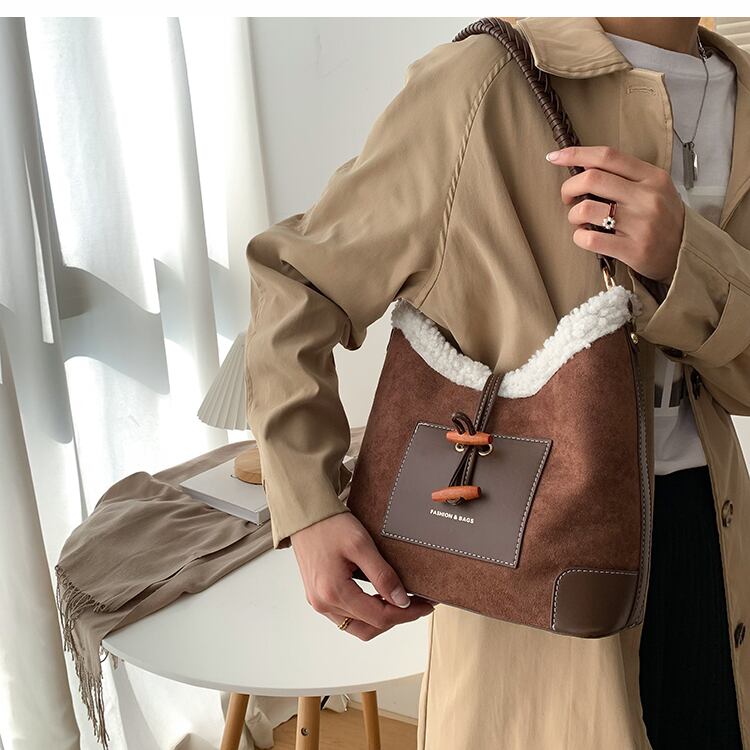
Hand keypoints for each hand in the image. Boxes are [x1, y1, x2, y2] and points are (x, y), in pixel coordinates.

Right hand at [290, 512, 433, 640]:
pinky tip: (379, 600)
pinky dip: (366, 614)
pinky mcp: (319, 597)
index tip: (426, 605)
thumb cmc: (330, 525)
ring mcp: (319, 602)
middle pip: (369, 627)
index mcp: (334, 592)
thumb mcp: (361, 545)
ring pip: (358, 627)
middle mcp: (323, 603)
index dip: (407, 614)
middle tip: (418, 604)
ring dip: (381, 619)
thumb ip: (382, 576)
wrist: (305, 516)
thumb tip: (402, 602)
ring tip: (401, 604)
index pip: (379, 617)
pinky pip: (346, 617)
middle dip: (397, 618)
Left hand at [546, 146, 684, 283]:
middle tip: (567, 197)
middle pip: (592, 179)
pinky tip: (585, 236)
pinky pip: (590, 239)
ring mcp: (640, 224)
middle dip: (569, 188)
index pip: (608, 156)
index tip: (555, 157)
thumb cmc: (663, 218)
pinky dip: (579, 237)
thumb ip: (626, 177)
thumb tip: (584, 168)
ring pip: (586, 209)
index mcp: (652, 177)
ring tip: (579, 221)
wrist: (685, 253)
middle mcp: (647, 197)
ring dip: (573, 215)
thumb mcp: (655, 188)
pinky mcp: (633, 249)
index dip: (576, 154)